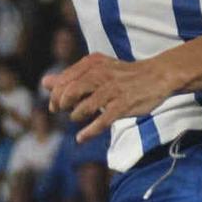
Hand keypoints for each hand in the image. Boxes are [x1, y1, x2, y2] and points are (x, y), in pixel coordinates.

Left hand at [44, 54, 170, 143]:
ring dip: (76, 115)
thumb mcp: (96, 70)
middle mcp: (101, 74)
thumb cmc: (123, 75)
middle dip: (62, 104)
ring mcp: (113, 90)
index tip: (55, 107)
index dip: (55, 95)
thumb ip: (71, 77)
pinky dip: (90, 131)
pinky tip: (81, 138)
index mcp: (92, 63)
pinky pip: (103, 120)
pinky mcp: (124, 104)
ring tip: (76, 118)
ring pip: (85, 106)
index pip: (65, 80)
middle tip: (61, 112)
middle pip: (71, 92)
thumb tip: (45, 82)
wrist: (157, 75)